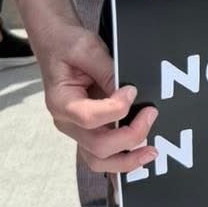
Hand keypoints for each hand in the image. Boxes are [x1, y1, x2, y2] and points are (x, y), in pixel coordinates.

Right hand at [35, 20, 157, 175]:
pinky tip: (141, 154)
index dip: (116, 109)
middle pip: (97, 147)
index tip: (132, 91)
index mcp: (61, 102)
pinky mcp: (89, 131)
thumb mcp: (88, 49)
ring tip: (151, 151)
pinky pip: (104, 154)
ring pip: (98, 160)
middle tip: (151, 115)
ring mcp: (77, 130)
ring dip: (127, 160)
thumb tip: (130, 93)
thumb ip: (108, 72)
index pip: (89, 118)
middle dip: (129, 137)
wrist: (57, 46)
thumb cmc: (68, 46)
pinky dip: (123, 158)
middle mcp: (67, 122)